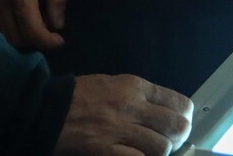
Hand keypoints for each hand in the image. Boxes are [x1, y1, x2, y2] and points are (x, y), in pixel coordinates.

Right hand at [0, 0, 67, 49]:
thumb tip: (57, 25)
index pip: (33, 33)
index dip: (48, 42)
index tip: (58, 40)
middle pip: (13, 38)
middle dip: (33, 41)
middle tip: (45, 32)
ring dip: (16, 34)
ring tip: (31, 25)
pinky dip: (2, 25)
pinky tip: (13, 18)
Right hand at [55, 75, 192, 155]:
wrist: (47, 108)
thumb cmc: (79, 95)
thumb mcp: (113, 83)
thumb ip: (139, 95)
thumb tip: (164, 110)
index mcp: (134, 86)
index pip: (178, 102)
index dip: (185, 117)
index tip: (181, 124)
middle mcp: (131, 106)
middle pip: (176, 126)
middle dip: (179, 137)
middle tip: (171, 142)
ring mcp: (119, 130)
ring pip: (161, 148)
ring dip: (160, 153)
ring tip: (152, 152)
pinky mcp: (106, 150)